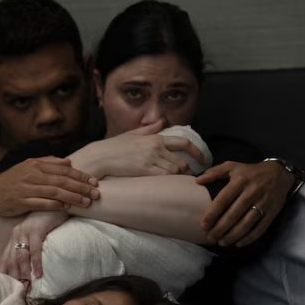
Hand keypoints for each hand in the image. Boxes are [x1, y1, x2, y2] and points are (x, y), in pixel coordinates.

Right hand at [0, 157, 98, 216]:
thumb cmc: (11, 181)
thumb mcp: (28, 166)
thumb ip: (49, 162)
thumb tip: (69, 161)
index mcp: (36, 165)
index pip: (64, 169)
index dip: (80, 175)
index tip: (94, 181)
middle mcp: (32, 175)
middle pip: (62, 180)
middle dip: (81, 187)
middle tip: (96, 193)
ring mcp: (27, 188)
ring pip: (55, 192)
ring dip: (73, 198)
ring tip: (87, 203)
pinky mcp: (21, 202)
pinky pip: (42, 203)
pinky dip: (55, 205)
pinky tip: (67, 208)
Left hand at [0, 210, 69, 288]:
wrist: (56, 203)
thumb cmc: (47, 221)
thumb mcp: (34, 234)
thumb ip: (29, 247)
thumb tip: (28, 267)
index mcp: (14, 237)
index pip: (5, 258)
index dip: (5, 273)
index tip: (6, 287)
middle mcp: (16, 234)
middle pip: (11, 259)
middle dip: (14, 276)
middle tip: (19, 290)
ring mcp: (25, 231)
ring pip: (21, 256)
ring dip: (24, 272)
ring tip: (28, 284)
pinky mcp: (36, 229)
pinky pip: (35, 249)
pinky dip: (36, 263)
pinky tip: (39, 273)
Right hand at [81, 120, 205, 177]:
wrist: (100, 156)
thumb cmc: (114, 146)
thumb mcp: (133, 134)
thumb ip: (150, 129)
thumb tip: (162, 121)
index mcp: (155, 138)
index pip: (183, 143)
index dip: (196, 152)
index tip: (203, 159)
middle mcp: (156, 148)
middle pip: (181, 160)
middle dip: (187, 169)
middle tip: (188, 175)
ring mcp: (150, 160)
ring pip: (174, 170)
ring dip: (178, 176)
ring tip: (177, 180)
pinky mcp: (144, 171)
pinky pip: (164, 177)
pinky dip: (169, 181)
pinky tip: (169, 184)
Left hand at [195, 160, 295, 246]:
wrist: (279, 173)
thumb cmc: (250, 172)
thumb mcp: (232, 166)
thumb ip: (214, 172)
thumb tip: (198, 181)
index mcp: (240, 181)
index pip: (223, 200)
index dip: (212, 214)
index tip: (203, 225)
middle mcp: (252, 192)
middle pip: (234, 214)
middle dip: (221, 228)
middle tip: (210, 237)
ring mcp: (263, 203)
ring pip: (246, 223)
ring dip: (233, 235)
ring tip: (222, 243)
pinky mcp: (273, 211)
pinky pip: (260, 227)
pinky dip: (249, 237)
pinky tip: (239, 243)